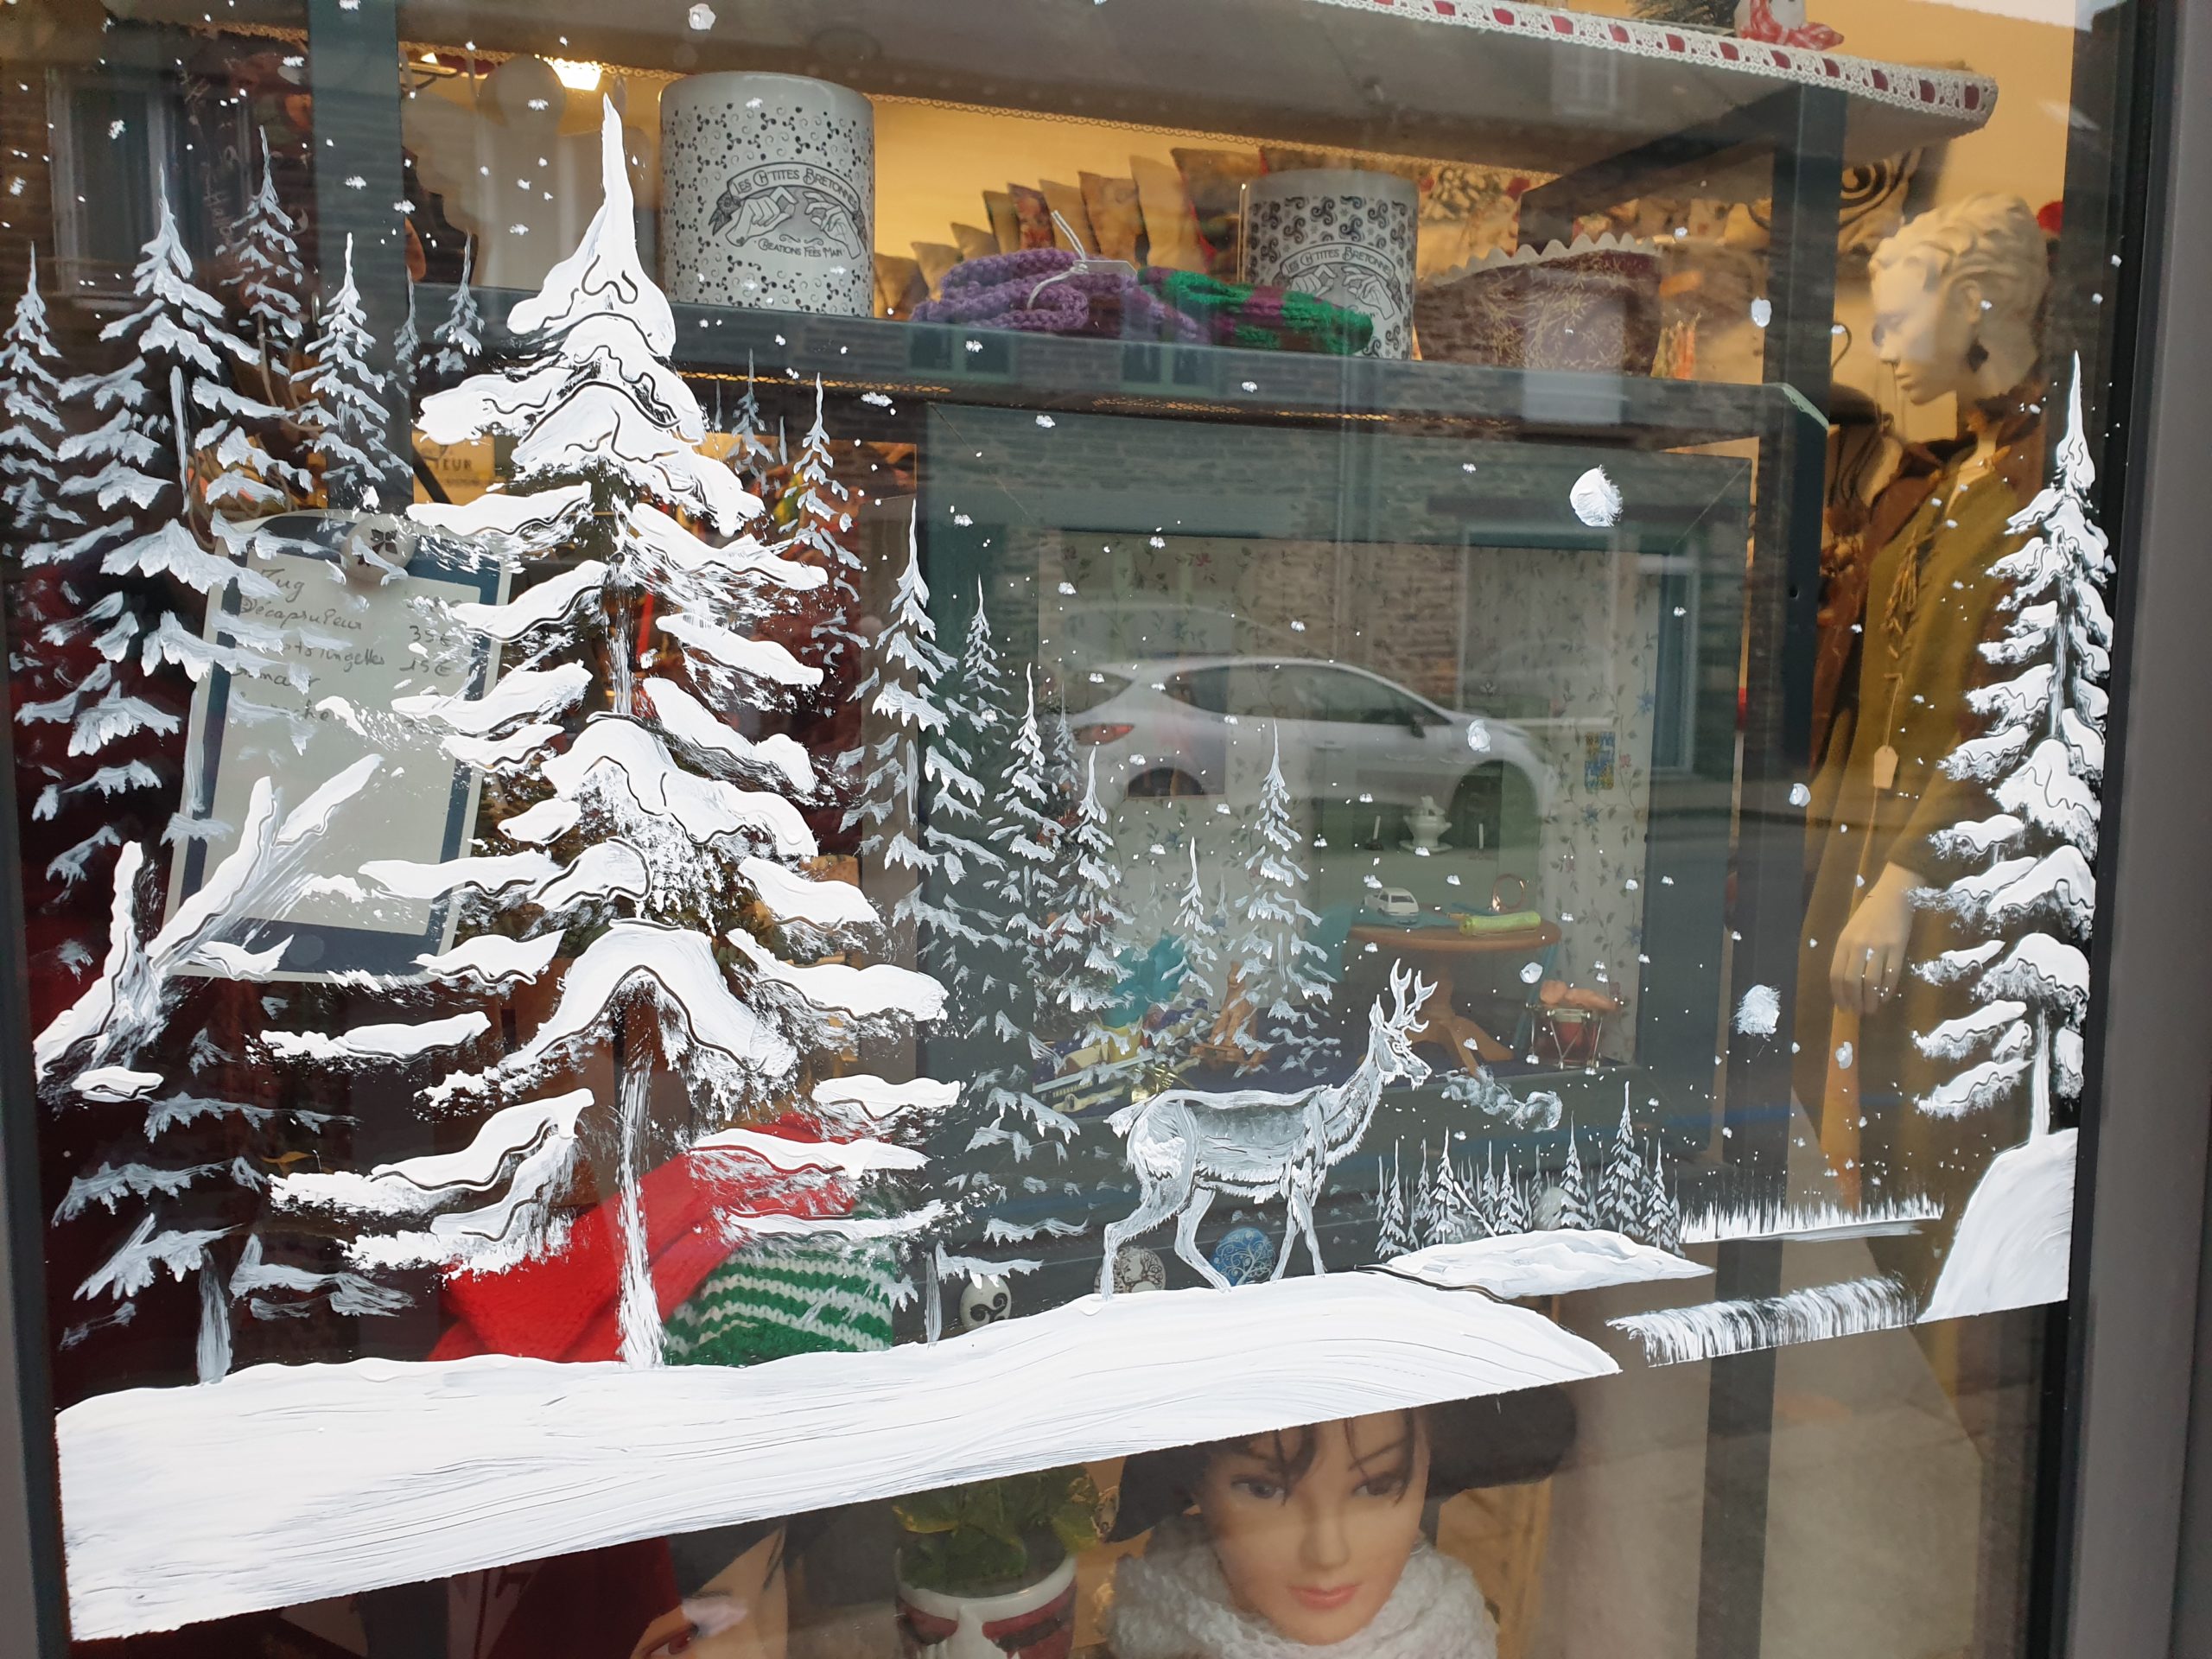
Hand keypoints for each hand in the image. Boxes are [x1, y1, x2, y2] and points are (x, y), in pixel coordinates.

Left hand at [1830, 863, 1919, 1015]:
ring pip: (1871, 981)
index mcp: (1843, 942)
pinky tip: (1885, 997)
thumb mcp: (1851, 931)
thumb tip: (1846, 983)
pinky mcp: (1898, 947)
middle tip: (1858, 1012)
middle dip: (1854, 1001)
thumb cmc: (1870, 914)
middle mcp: (1858, 946)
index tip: (1843, 1008)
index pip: (1836, 975)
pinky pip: (1891, 974)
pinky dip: (1887, 990)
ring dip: (1870, 1000)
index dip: (1839, 995)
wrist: (1893, 895)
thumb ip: (1847, 954)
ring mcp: (1879, 946)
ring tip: (1871, 1009)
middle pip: (1852, 981)